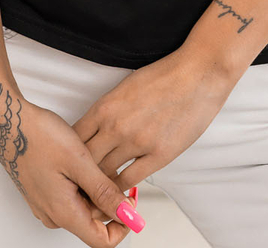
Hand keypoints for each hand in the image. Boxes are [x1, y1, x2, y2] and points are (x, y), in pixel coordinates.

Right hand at [0, 96, 142, 245]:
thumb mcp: (79, 161)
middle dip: (108, 199)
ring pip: (83, 207)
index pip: (102, 241)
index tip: (131, 202)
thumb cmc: (38, 137)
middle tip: (109, 166)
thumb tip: (126, 212)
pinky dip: (81, 182)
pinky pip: (70, 196)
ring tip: (90, 159)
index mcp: (64, 212)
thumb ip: (104, 191)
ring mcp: (47, 204)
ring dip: (94, 188)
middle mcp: (53, 214)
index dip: (123, 225)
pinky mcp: (44, 192)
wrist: (8, 122)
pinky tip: (78, 160)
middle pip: (94, 222)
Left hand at [70, 45, 235, 192]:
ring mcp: (137, 142)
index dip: (69, 154)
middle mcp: (115, 126)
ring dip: (100, 184)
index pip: (74, 139)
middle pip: (84, 161)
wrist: (198, 74)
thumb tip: (95, 132)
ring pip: (105, 174)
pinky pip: (129, 180)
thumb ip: (108, 111)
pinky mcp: (158, 155)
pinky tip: (121, 190)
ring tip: (97, 193)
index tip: (71, 163)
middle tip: (79, 185)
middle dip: (80, 175)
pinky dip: (122, 188)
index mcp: (105, 106)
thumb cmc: (163, 76)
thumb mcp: (125, 87)